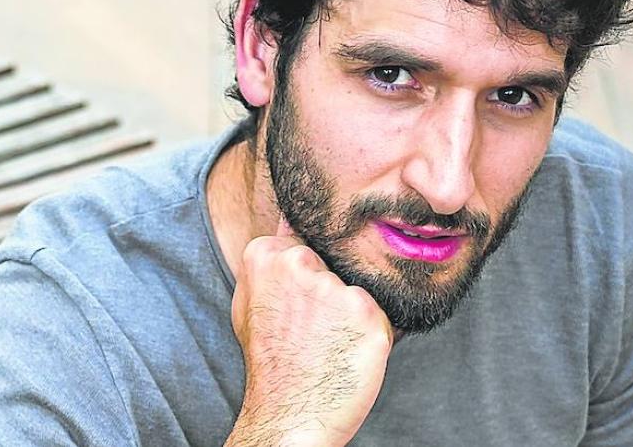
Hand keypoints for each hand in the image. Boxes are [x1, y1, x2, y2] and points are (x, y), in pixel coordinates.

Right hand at [227, 219, 393, 446]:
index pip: (308, 245)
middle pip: (335, 264)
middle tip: (311, 333)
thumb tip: (287, 216)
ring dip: (353, 316)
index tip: (294, 312)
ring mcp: (334, 286)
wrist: (288, 416)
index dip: (306, 281)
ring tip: (329, 345)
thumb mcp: (252, 300)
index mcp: (266, 254)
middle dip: (331, 295)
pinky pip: (380, 313)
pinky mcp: (367, 311)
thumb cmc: (271, 361)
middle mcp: (299, 262)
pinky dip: (372, 334)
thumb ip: (271, 258)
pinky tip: (348, 354)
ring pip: (359, 289)